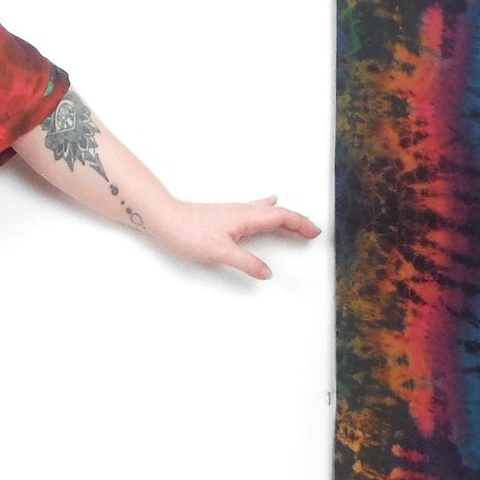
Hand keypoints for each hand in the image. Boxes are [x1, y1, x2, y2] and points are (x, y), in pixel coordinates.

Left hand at [148, 196, 319, 280]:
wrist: (164, 219)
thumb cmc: (189, 232)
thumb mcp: (221, 252)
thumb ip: (246, 262)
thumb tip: (266, 272)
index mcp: (248, 217)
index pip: (282, 217)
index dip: (300, 225)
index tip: (315, 233)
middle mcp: (244, 211)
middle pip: (278, 214)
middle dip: (297, 223)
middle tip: (312, 232)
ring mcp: (234, 212)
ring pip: (267, 213)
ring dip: (284, 219)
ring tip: (296, 225)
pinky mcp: (225, 216)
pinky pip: (255, 212)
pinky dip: (268, 213)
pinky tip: (266, 207)